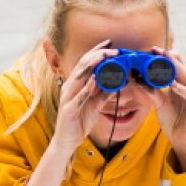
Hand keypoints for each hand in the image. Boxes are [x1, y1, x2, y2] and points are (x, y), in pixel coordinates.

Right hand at [49, 40, 117, 155]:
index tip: (110, 43)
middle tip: (114, 50)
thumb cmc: (79, 121)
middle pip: (83, 65)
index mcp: (75, 84)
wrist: (66, 141)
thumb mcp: (95, 105)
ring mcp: (67, 97)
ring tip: (105, 57)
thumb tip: (118, 83)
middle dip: (98, 55)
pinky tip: (95, 81)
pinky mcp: (69, 109)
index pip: (86, 63)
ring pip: (79, 77)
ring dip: (93, 66)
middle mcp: (69, 87)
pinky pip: (79, 96)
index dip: (97, 51)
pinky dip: (87, 88)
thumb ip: (104, 93)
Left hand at [136, 47, 185, 167]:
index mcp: (182, 82)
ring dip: (176, 69)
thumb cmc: (172, 119)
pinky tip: (173, 85)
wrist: (181, 139)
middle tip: (156, 51)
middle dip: (168, 58)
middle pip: (182, 67)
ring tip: (164, 61)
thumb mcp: (159, 102)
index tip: (152, 50)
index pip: (176, 64)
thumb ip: (151, 90)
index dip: (166, 56)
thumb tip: (136, 79)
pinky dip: (182, 90)